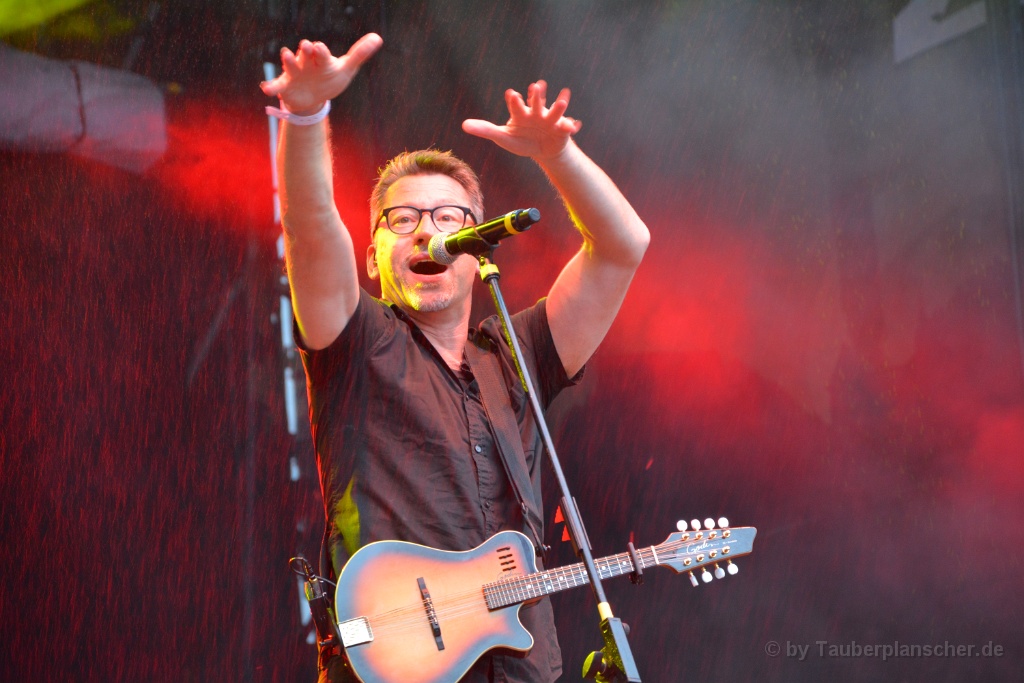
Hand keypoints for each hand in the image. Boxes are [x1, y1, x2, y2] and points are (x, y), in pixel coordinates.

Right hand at [260, 33, 382, 114]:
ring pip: (290, 65)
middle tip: (307, 46)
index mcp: (321, 58)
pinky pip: (277, 85)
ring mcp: (295, 73)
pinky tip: (266, 89)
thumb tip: (378, 38)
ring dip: (288, 60)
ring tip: (287, 56)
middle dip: (306, 50)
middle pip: (305, 53)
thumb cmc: (330, 78)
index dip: (321, 51)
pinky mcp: (286, 86)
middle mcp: (306, 62)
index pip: (321, 52)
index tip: (320, 48)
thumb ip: (359, 54)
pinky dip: (271, 86)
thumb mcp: (346, 68)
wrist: (315, 96)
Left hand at [462, 80, 582, 161]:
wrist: (542, 149)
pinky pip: (567, 127)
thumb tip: (463, 125)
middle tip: (536, 86)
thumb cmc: (521, 140)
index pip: (516, 105)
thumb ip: (485, 129)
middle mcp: (536, 113)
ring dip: (558, 106)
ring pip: (554, 111)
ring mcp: (550, 120)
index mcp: (521, 114)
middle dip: (536, 96)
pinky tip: (574, 126)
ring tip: (563, 98)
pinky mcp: (562, 130)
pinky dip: (571, 125)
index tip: (511, 94)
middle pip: (536, 103)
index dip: (514, 101)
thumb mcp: (502, 137)